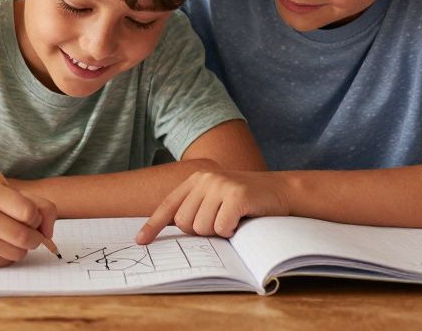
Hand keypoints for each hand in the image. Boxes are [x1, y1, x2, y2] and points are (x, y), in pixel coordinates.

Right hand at [0, 183, 56, 266]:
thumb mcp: (10, 195)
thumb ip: (39, 206)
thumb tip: (49, 234)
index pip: (29, 212)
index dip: (36, 218)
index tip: (31, 218)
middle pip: (26, 236)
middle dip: (35, 238)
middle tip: (29, 233)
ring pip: (19, 253)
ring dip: (22, 248)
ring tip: (10, 238)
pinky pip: (7, 262)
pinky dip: (9, 255)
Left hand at [135, 170, 290, 243]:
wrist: (281, 190)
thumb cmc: (247, 201)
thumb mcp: (216, 199)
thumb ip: (196, 208)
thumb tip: (173, 231)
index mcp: (195, 181)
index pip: (168, 206)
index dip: (153, 225)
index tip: (140, 241)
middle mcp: (205, 180)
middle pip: (185, 223)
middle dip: (201, 232)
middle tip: (220, 223)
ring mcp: (220, 185)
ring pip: (202, 228)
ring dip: (218, 232)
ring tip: (233, 220)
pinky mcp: (236, 195)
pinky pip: (222, 228)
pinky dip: (232, 231)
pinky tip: (242, 220)